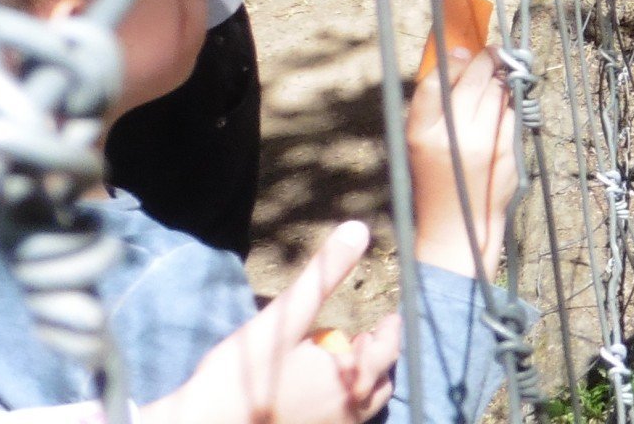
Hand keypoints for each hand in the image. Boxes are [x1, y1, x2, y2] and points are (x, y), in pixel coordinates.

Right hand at [155, 221, 399, 423]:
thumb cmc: (243, 373)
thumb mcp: (285, 316)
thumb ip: (324, 274)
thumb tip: (357, 229)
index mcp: (351, 378)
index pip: (388, 351)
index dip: (390, 332)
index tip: (389, 319)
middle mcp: (349, 410)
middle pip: (379, 382)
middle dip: (377, 358)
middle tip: (366, 340)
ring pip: (362, 407)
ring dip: (361, 383)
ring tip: (346, 366)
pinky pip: (340, 423)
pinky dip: (341, 406)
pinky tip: (318, 394)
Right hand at [406, 47, 519, 278]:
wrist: (456, 228)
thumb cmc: (437, 181)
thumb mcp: (421, 145)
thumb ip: (435, 108)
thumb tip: (458, 59)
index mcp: (421, 133)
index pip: (435, 82)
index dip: (452, 60)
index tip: (464, 50)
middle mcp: (450, 136)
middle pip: (473, 81)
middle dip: (486, 61)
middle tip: (494, 51)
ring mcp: (481, 143)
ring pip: (497, 93)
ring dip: (501, 81)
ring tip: (499, 77)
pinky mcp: (504, 151)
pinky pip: (510, 114)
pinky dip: (509, 106)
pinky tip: (504, 108)